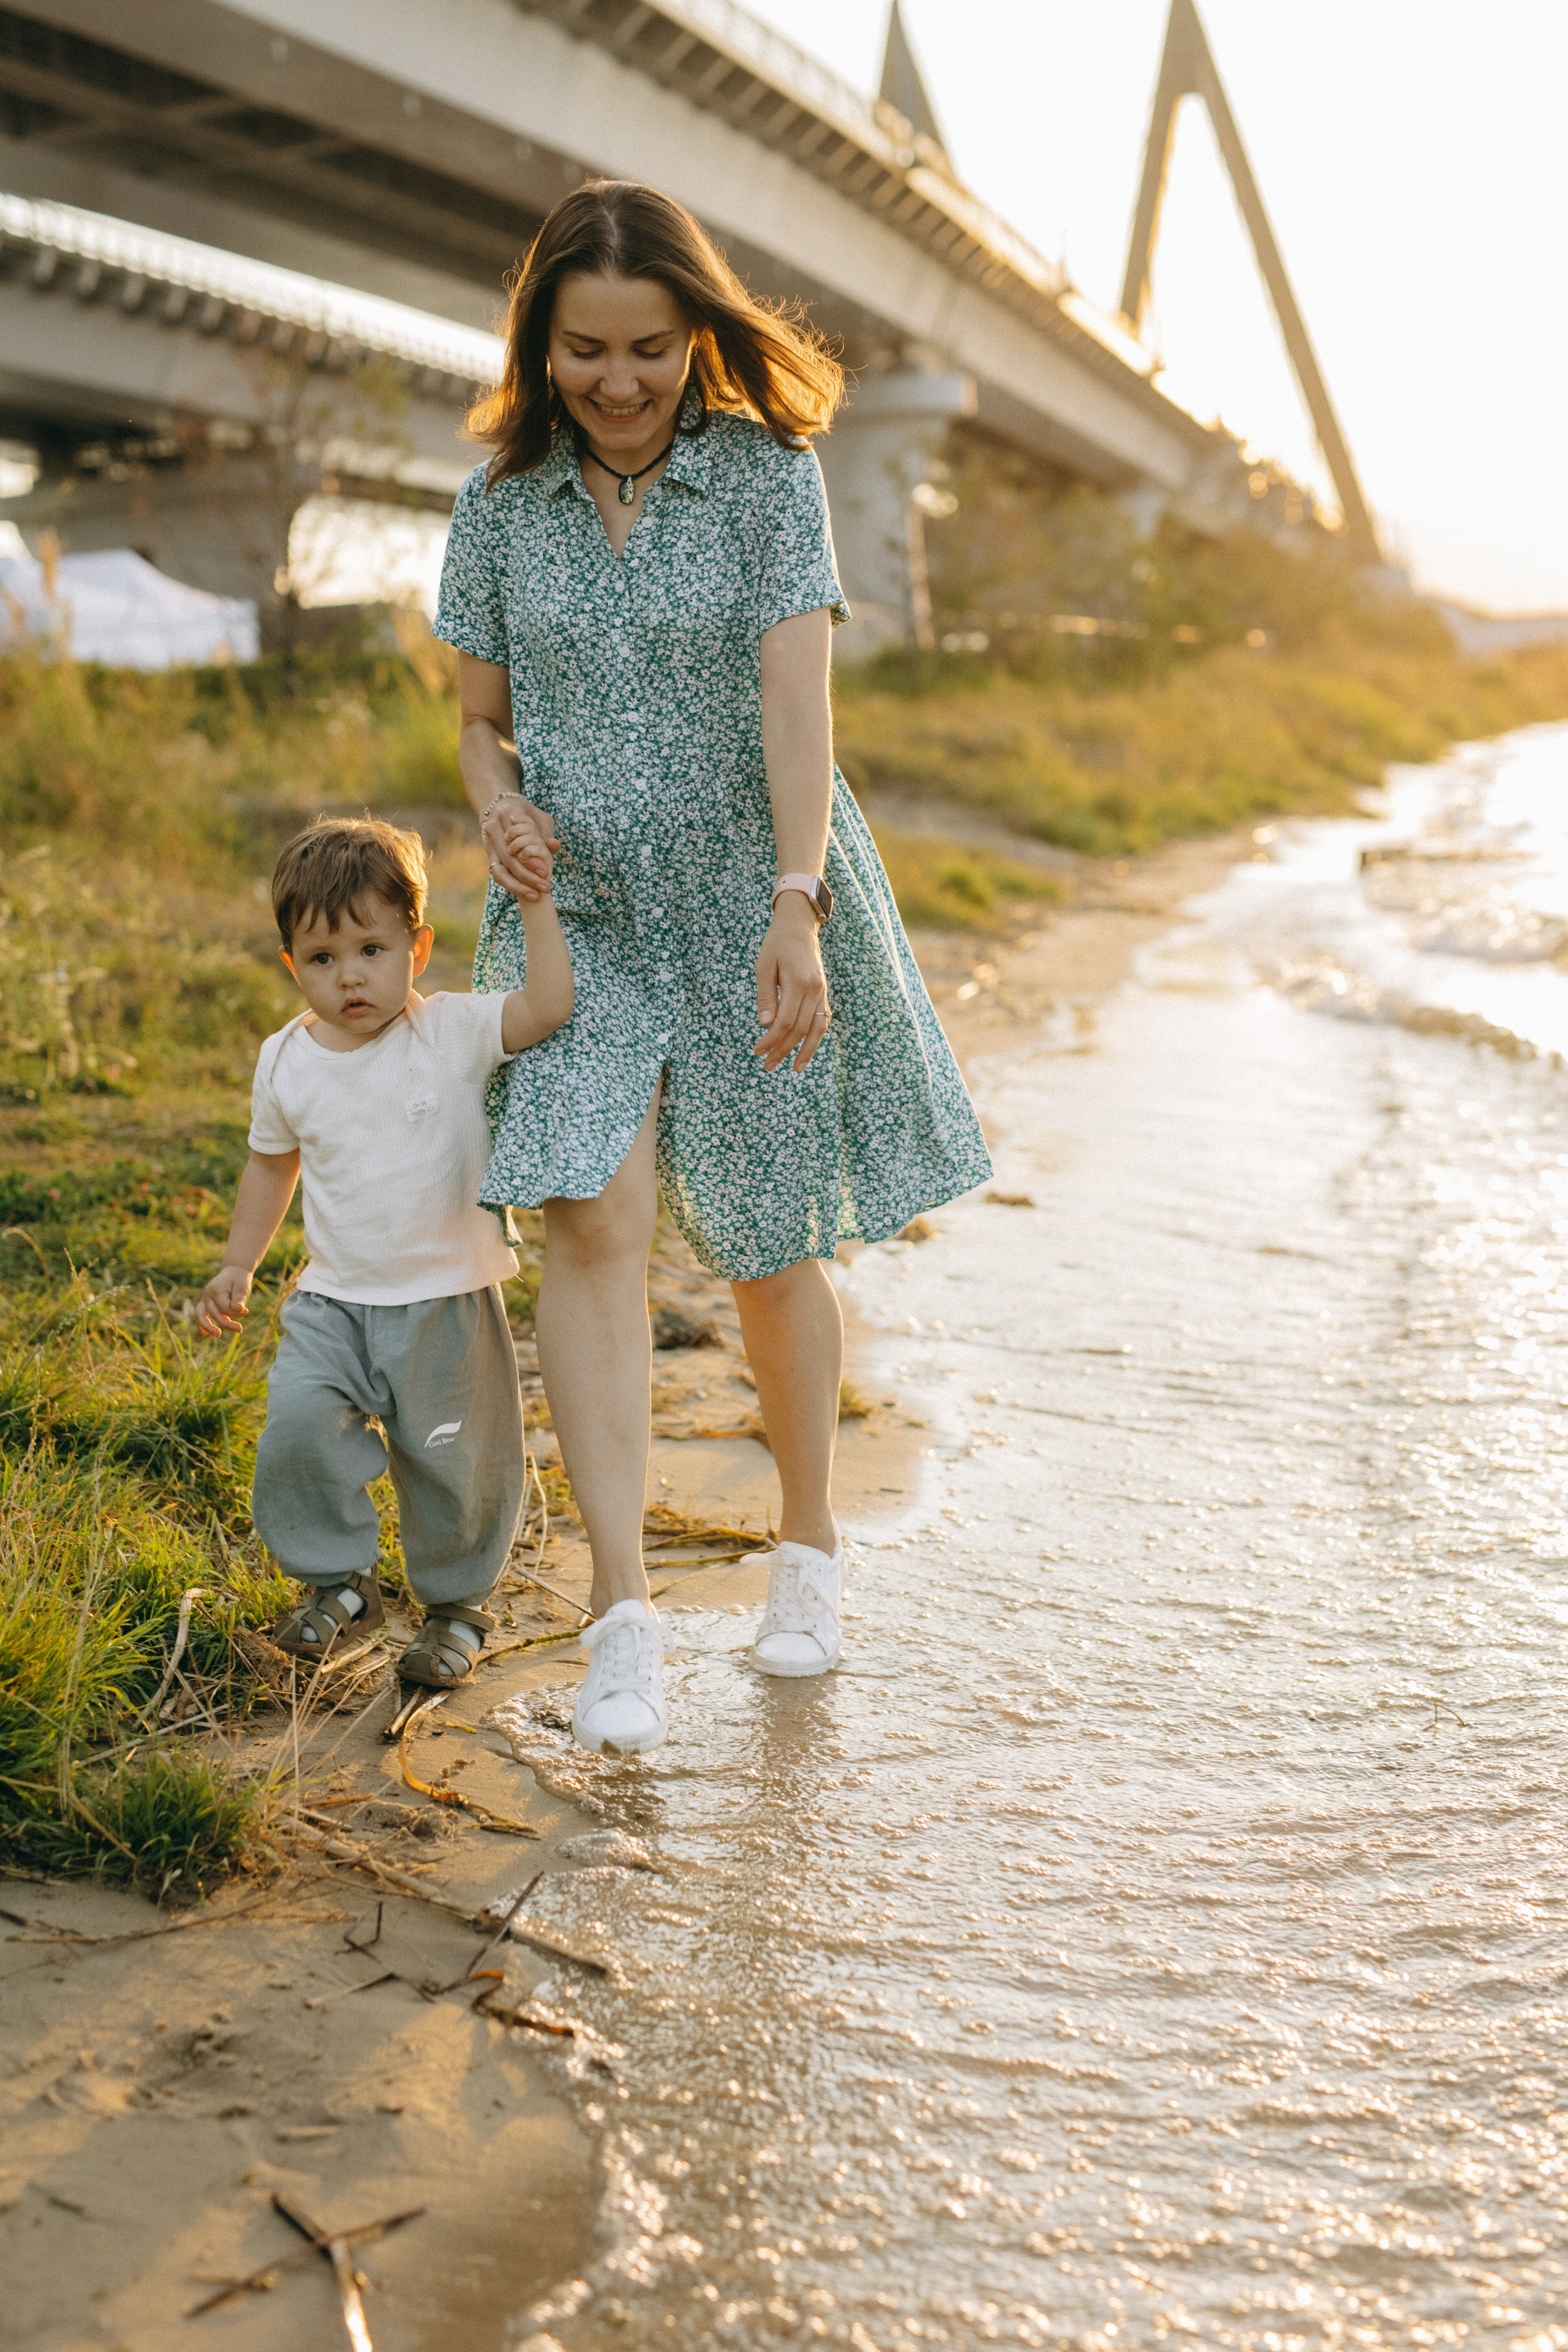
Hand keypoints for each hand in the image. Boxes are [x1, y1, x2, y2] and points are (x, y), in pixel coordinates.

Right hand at [196, 1264, 252, 1335]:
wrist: (234, 1271)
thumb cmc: (239, 1280)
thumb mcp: (242, 1288)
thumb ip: (239, 1299)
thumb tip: (239, 1309)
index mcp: (216, 1290)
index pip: (224, 1308)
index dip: (235, 1313)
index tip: (246, 1310)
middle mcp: (207, 1295)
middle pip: (214, 1313)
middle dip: (227, 1323)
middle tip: (240, 1329)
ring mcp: (205, 1299)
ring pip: (200, 1315)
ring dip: (208, 1327)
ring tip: (218, 1334)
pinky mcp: (206, 1303)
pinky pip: (200, 1314)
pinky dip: (202, 1324)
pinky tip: (204, 1333)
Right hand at [482, 795, 560, 903]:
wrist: (499, 807)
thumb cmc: (525, 814)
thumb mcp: (539, 817)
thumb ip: (546, 832)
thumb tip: (555, 846)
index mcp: (508, 815)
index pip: (518, 842)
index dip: (531, 860)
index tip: (545, 872)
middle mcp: (494, 829)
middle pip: (509, 860)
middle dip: (528, 877)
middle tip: (546, 888)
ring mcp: (488, 844)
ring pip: (500, 871)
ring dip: (518, 887)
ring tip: (536, 896)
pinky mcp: (489, 855)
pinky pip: (498, 875)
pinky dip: (512, 885)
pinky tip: (526, 893)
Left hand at [755, 896, 829, 1073]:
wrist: (799, 926)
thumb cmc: (776, 944)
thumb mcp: (764, 966)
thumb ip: (766, 996)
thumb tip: (765, 1025)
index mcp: (798, 982)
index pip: (785, 1022)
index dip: (771, 1040)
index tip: (757, 1051)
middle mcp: (815, 990)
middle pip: (800, 1029)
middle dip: (783, 1050)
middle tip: (767, 1066)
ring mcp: (822, 992)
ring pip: (817, 1029)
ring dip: (805, 1051)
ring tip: (794, 1069)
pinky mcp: (823, 993)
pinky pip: (823, 1021)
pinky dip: (815, 1038)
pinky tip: (805, 1051)